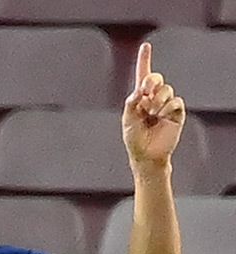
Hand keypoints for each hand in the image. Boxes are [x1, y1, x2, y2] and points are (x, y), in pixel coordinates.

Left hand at [122, 42, 185, 171]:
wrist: (147, 155)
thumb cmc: (134, 139)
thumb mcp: (127, 120)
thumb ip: (131, 104)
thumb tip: (138, 92)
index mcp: (139, 97)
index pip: (143, 75)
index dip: (145, 60)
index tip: (146, 46)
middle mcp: (153, 98)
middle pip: (156, 78)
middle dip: (151, 81)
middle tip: (145, 92)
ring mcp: (166, 104)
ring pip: (166, 89)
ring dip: (157, 100)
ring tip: (152, 113)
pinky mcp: (176, 112)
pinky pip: (175, 101)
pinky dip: (167, 107)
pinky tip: (161, 116)